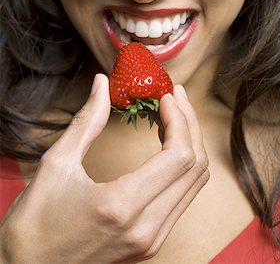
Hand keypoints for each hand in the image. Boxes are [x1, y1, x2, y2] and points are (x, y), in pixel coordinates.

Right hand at [0, 74, 208, 263]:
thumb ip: (87, 120)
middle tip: (175, 97)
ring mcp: (151, 241)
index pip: (178, 156)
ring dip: (190, 145)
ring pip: (194, 185)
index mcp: (123, 206)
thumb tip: (101, 84)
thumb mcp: (57, 163)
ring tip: (173, 115)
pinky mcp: (149, 244)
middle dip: (190, 125)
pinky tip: (167, 145)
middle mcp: (146, 228)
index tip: (166, 96)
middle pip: (195, 168)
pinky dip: (181, 167)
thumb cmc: (34, 221)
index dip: (180, 119)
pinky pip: (181, 199)